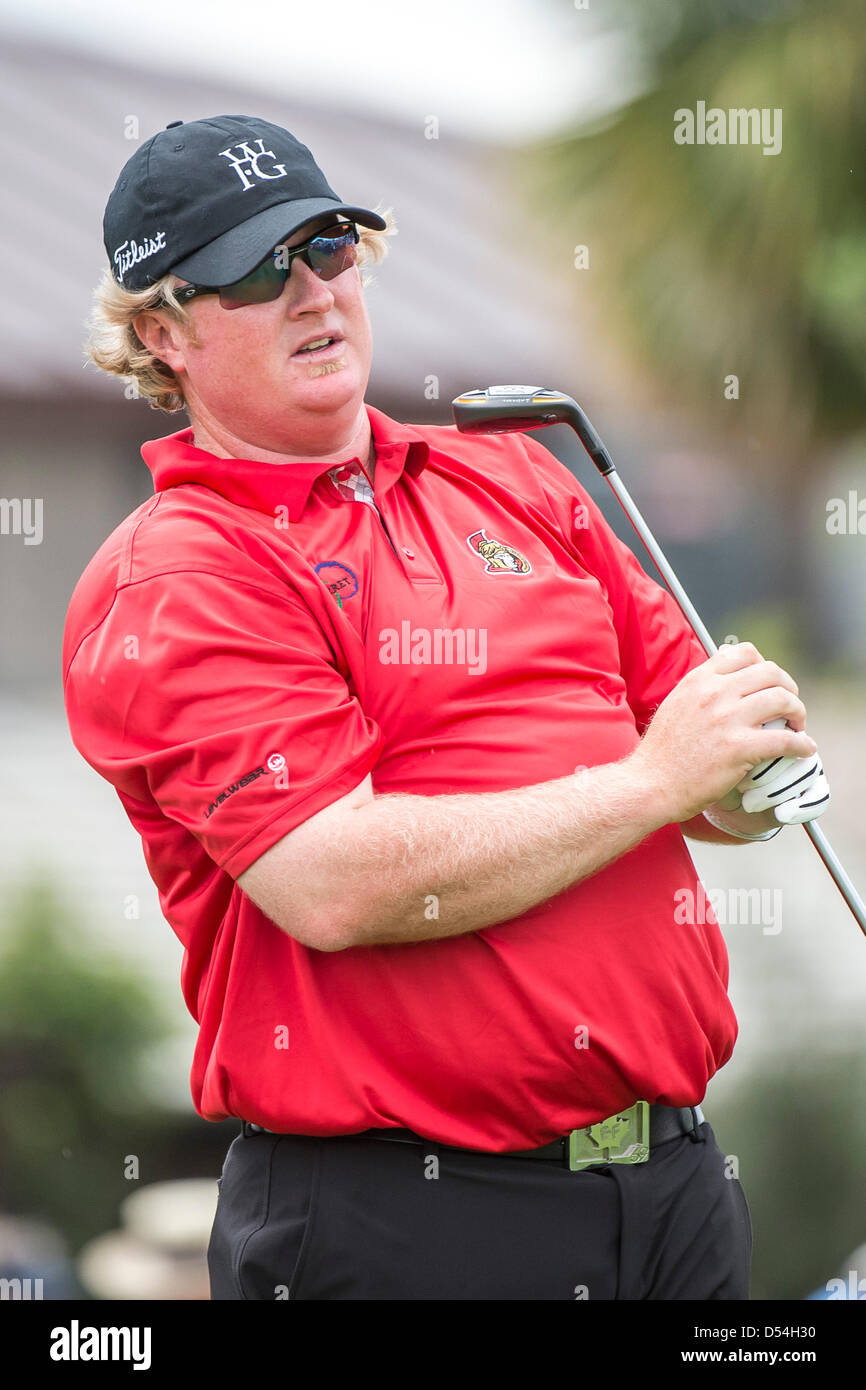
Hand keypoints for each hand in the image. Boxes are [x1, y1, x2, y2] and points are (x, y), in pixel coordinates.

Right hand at [631, 642, 817, 823]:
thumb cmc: (662, 752)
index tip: (769, 684)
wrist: (650, 784)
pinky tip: (804, 749)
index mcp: (699, 680)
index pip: (744, 653)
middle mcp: (715, 693)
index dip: (764, 667)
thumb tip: (730, 685)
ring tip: (797, 726)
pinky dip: (801, 744)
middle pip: (771, 672)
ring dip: (798, 712)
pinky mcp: (739, 748)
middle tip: (789, 706)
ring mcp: (728, 719)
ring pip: (783, 700)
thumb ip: (702, 691)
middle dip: (788, 688)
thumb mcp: (676, 705)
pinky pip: (785, 739)